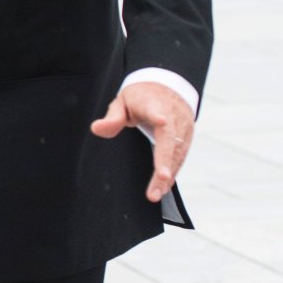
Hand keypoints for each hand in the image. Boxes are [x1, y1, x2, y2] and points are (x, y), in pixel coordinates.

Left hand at [91, 83, 194, 202]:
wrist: (167, 88)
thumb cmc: (141, 98)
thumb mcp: (122, 102)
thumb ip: (112, 117)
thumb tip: (96, 128)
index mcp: (154, 104)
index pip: (156, 110)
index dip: (158, 117)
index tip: (161, 120)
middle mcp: (172, 116)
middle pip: (170, 139)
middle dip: (165, 161)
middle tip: (159, 181)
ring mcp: (182, 127)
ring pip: (177, 153)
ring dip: (168, 175)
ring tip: (155, 194)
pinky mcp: (186, 138)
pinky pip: (180, 157)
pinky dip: (172, 172)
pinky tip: (163, 188)